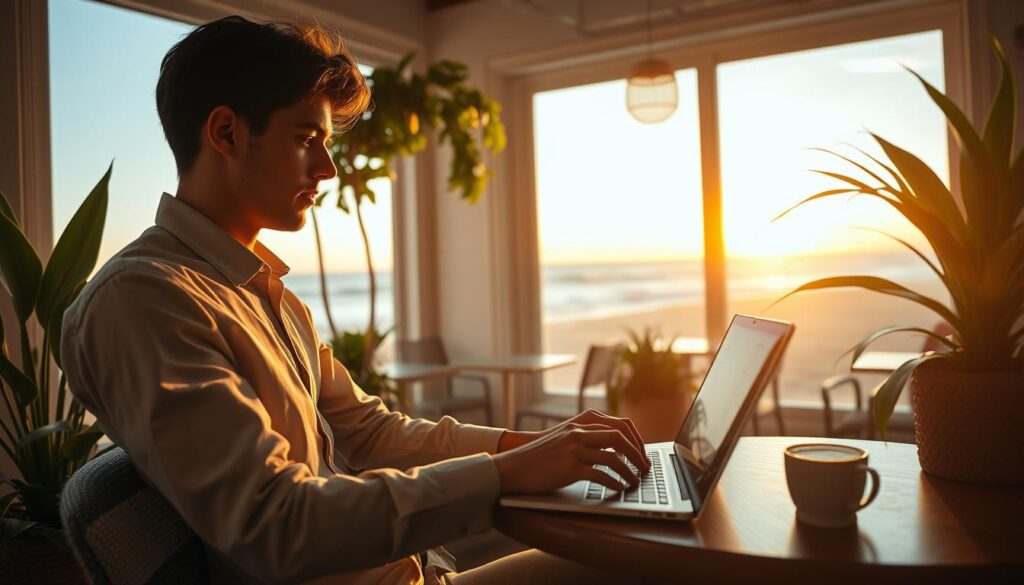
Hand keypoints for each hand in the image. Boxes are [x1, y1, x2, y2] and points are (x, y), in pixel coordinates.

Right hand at [492, 410, 649, 494]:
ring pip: (614, 457)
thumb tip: (611, 450)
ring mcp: (574, 450)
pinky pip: (601, 475)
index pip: (618, 425)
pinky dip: (614, 483)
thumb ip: (584, 439)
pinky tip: (619, 489)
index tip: (641, 453)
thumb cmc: (537, 457)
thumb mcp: (563, 440)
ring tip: (634, 481)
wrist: (512, 466)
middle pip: (619, 438)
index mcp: (579, 425)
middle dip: (637, 453)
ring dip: (629, 471)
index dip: (635, 440)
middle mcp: (578, 433)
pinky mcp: (569, 468)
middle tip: (645, 467)